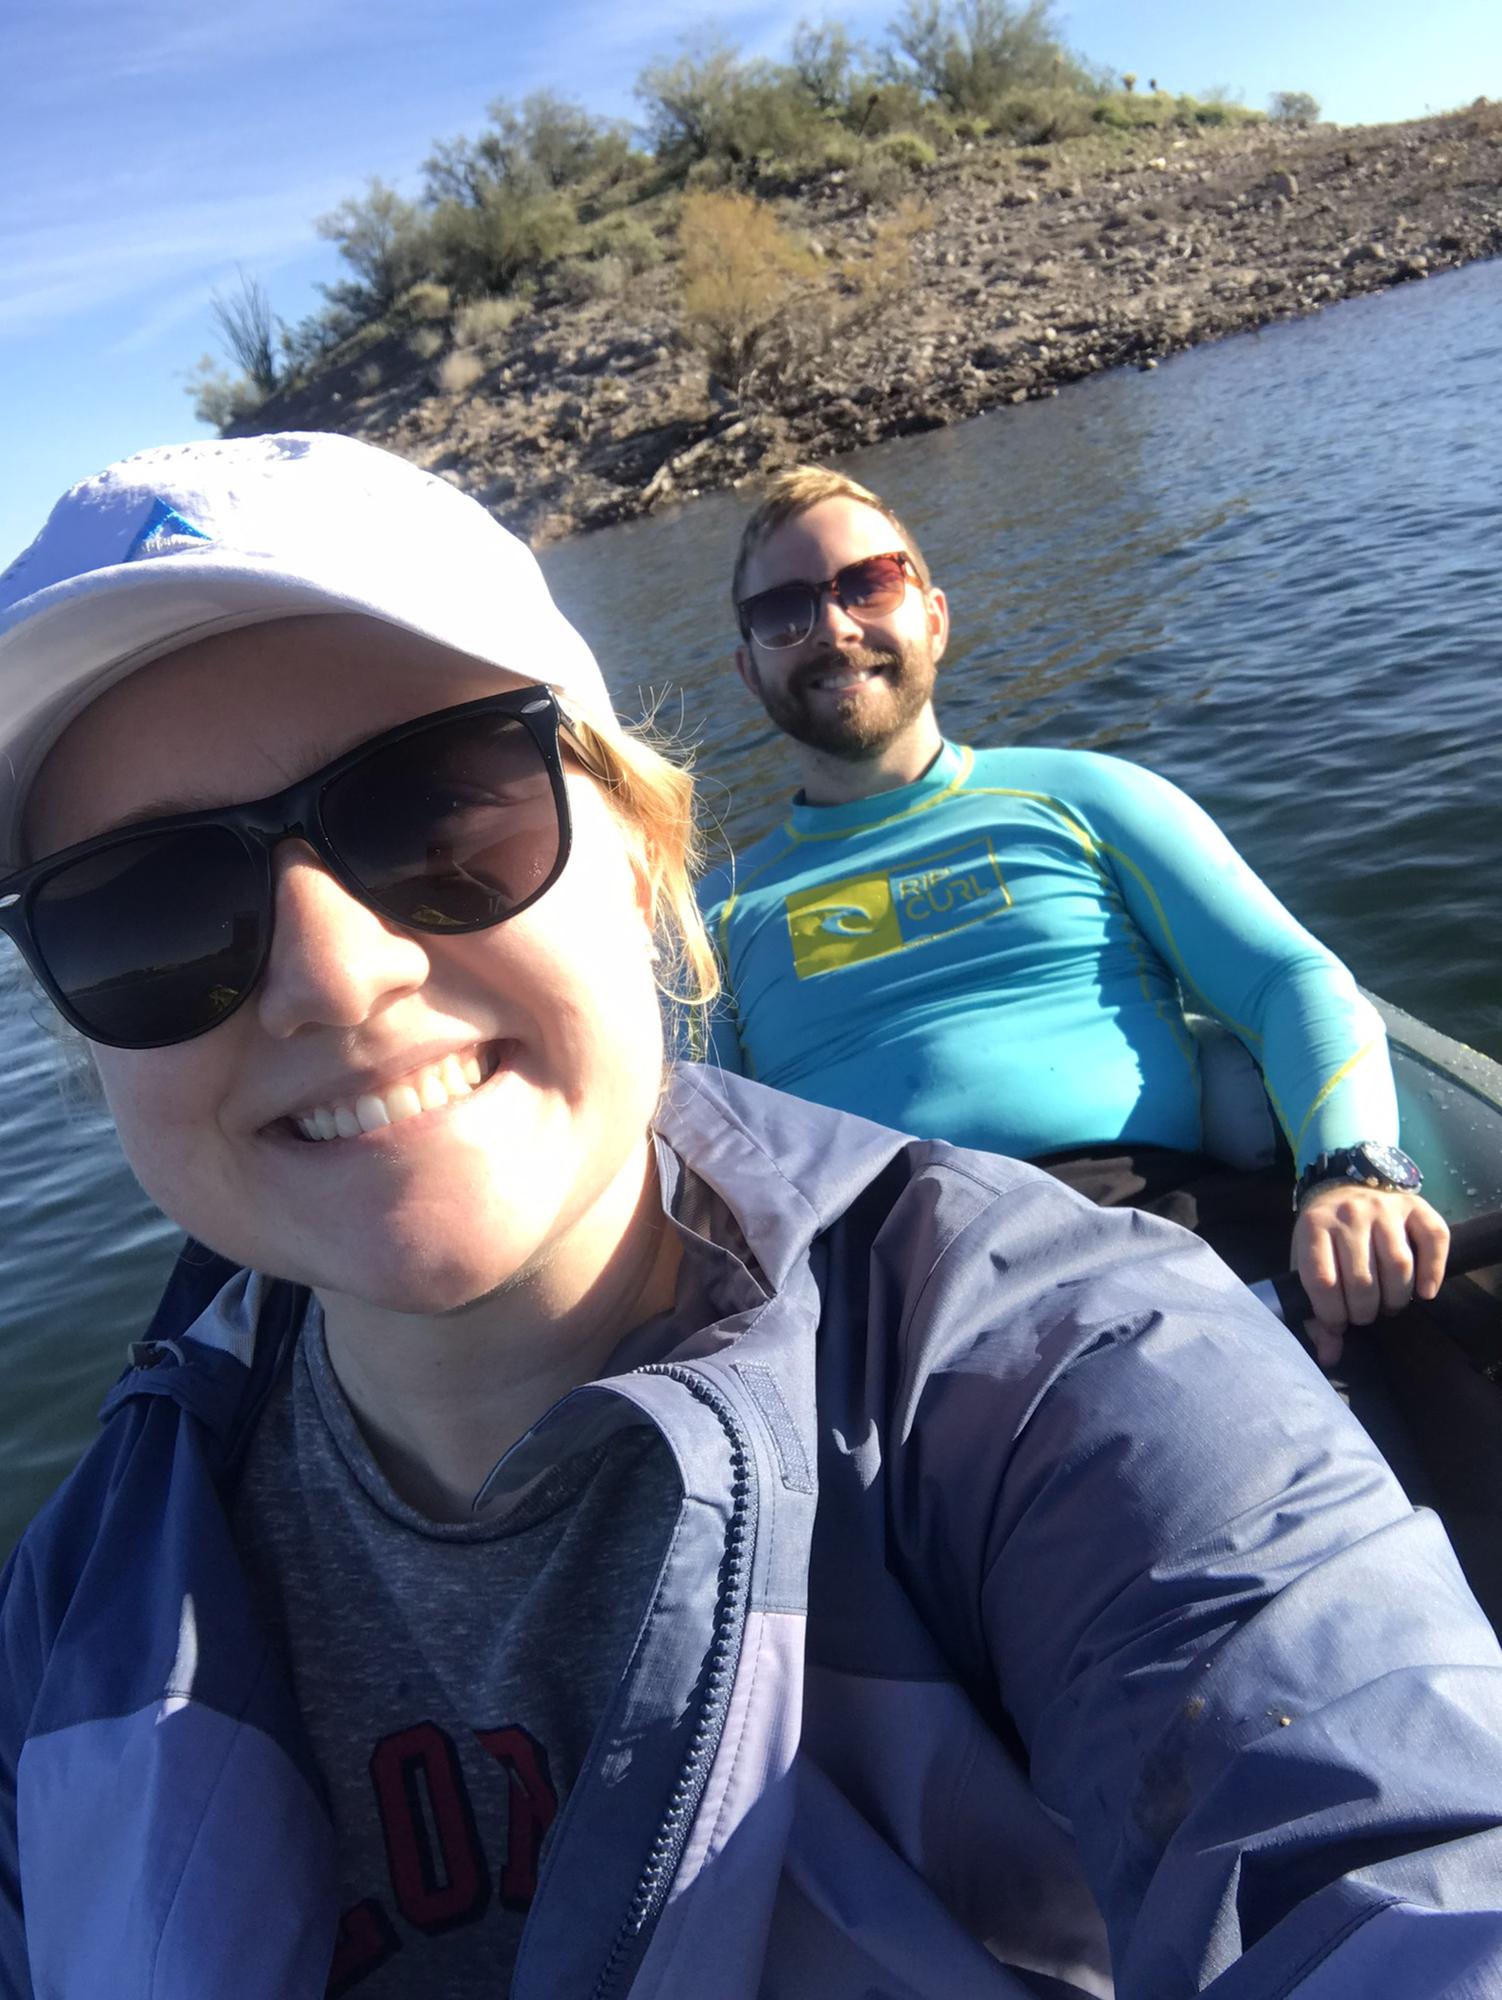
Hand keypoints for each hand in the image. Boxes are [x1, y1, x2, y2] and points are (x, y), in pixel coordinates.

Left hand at [1292, 1184, 1449, 1368]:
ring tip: (1388, 1304)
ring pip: (1399, 1267)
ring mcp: (1385, 1208)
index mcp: (1314, 1227)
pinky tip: (1425, 1292)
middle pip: (1363, 1281)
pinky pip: (1434, 1242)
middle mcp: (1350, 1214)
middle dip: (1365, 1311)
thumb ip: (1313, 1309)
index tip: (1338, 1323)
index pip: (1323, 1282)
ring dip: (1396, 1299)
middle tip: (1365, 1314)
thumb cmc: (1325, 1236)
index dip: (1332, 1314)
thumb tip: (1330, 1355)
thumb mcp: (1305, 1264)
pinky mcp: (1416, 1206)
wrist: (1345, 1185)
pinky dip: (1434, 1272)